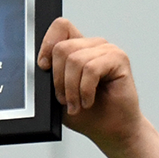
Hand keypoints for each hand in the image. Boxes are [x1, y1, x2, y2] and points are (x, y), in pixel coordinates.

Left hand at [37, 19, 147, 154]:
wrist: (111, 130)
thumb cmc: (87, 114)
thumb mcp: (58, 95)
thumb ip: (50, 77)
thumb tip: (39, 65)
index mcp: (78, 49)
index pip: (61, 26)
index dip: (47, 43)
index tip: (44, 68)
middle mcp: (92, 45)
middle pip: (62, 48)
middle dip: (58, 80)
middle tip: (65, 100)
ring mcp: (107, 50)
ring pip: (75, 60)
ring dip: (72, 89)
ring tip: (77, 105)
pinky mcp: (119, 59)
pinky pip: (91, 69)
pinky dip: (85, 90)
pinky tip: (88, 102)